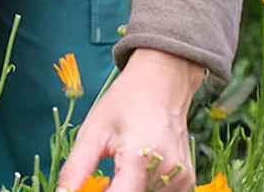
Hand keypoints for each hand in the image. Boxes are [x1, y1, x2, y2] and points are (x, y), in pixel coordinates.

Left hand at [57, 50, 204, 191]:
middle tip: (102, 178)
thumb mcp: (93, 131)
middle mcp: (167, 170)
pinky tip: (137, 172)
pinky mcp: (187, 181)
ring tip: (121, 168)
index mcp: (140, 155)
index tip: (87, 189)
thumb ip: (76, 168)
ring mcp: (181, 178)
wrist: (163, 83)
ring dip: (128, 191)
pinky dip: (144, 189)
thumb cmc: (126, 102)